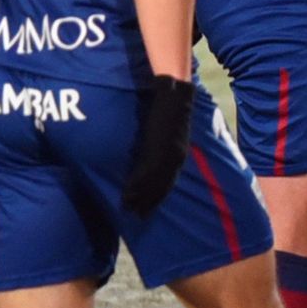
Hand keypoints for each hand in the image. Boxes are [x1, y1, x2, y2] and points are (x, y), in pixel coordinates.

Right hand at [122, 76, 194, 216]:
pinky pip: (145, 172)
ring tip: (128, 209)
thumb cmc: (172, 106)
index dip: (159, 195)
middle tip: (139, 216)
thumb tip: (154, 154)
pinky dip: (136, 185)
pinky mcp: (156, 147)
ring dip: (140, 197)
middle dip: (150, 201)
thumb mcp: (171, 130)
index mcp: (179, 152)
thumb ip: (165, 144)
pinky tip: (127, 194)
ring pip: (152, 182)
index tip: (150, 208)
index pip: (169, 180)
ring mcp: (166, 152)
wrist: (174, 91)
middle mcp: (176, 156)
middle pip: (162, 185)